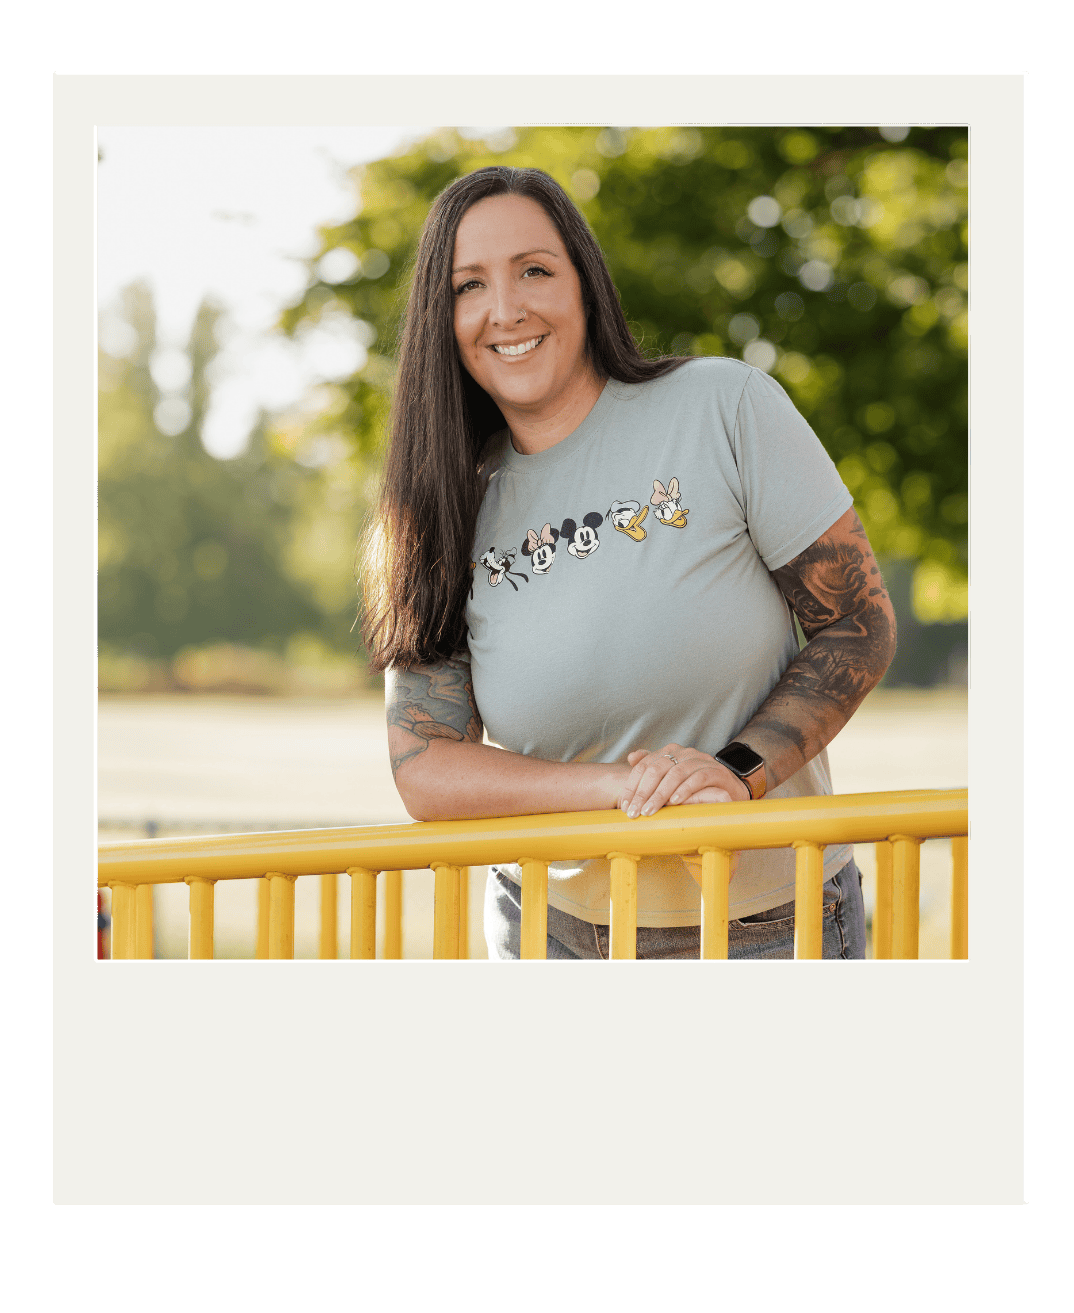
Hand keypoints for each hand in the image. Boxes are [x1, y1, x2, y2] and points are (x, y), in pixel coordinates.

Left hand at [618, 744, 749, 818]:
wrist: (729, 789)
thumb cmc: (695, 787)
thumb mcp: (671, 778)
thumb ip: (652, 767)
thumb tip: (631, 757)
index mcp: (670, 752)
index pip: (644, 766)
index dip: (632, 785)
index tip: (624, 806)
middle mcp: (684, 753)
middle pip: (657, 769)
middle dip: (643, 793)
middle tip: (634, 812)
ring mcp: (701, 760)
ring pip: (676, 774)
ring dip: (660, 794)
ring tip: (650, 811)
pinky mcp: (717, 772)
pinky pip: (699, 778)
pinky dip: (685, 790)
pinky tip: (675, 802)